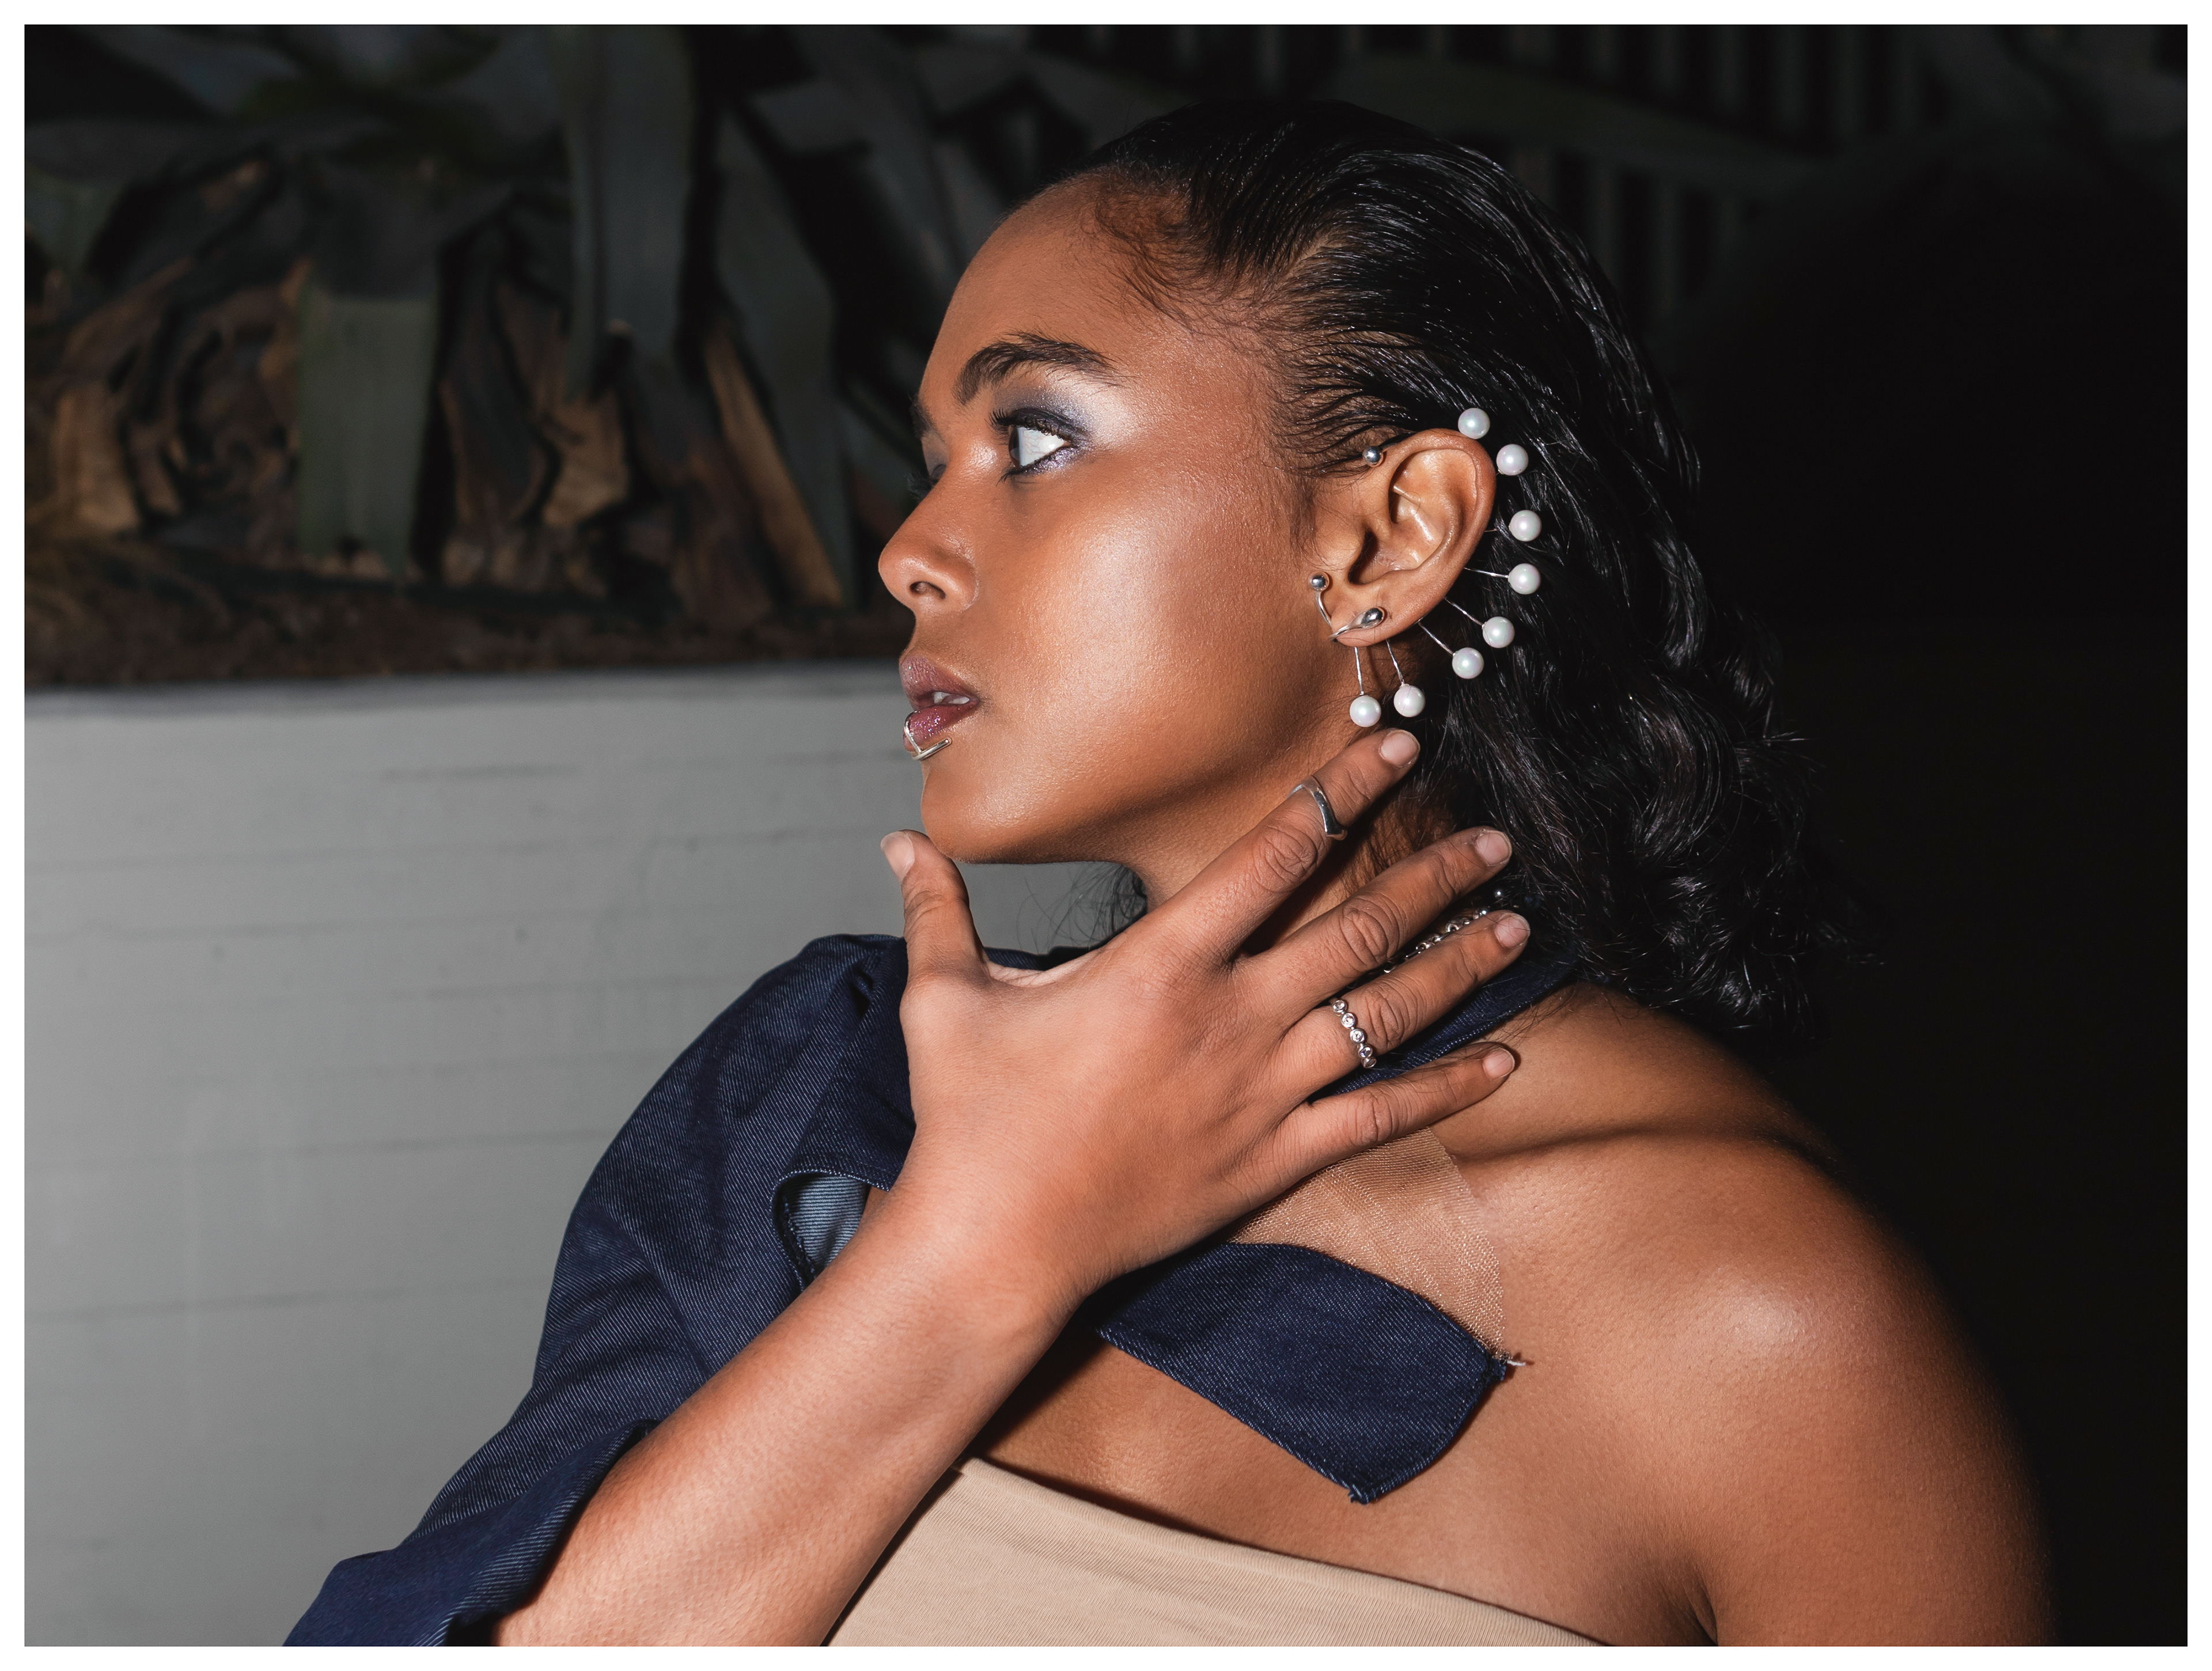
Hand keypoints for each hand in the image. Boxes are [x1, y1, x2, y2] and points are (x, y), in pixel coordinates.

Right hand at [876, 728, 1528, 1320]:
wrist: (996, 1244)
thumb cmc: (969, 1116)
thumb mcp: (944, 998)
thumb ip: (940, 911)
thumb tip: (899, 845)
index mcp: (1161, 964)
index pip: (1271, 854)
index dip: (1338, 791)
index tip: (1391, 746)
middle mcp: (1229, 1018)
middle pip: (1355, 928)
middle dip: (1431, 875)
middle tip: (1492, 836)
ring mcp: (1261, 1093)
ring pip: (1385, 1014)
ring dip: (1455, 963)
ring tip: (1516, 922)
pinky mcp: (1273, 1161)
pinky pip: (1380, 1117)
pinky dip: (1446, 1088)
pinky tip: (1504, 1062)